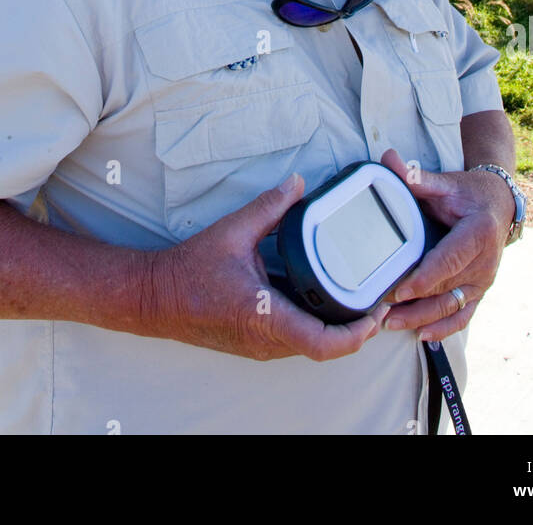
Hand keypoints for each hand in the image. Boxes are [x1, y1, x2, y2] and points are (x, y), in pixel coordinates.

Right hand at [143, 173, 387, 361]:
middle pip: (325, 348)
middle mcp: (266, 340)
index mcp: (264, 316)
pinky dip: (315, 326)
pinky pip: (295, 341)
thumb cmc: (190, 269)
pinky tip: (323, 300)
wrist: (156, 297)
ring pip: (310, 346)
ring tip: (359, 299)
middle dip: (356, 330)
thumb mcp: (233, 231)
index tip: (376, 314)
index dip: (357, 335)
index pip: (323, 343)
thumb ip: (270, 207)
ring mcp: (260, 347)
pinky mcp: (255, 344)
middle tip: (377, 300)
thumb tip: (298, 184)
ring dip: (337, 330)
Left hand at [379, 148, 513, 340]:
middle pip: (446, 289)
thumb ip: (417, 177)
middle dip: (415, 303)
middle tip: (383, 312)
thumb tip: (388, 159)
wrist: (500, 204)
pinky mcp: (480, 291)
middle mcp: (485, 261)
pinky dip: (444, 327)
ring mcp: (484, 280)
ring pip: (452, 306)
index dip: (425, 278)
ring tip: (393, 324)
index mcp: (478, 232)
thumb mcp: (447, 183)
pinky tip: (422, 334)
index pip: (449, 260)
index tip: (400, 290)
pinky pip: (463, 315)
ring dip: (423, 319)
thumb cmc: (470, 193)